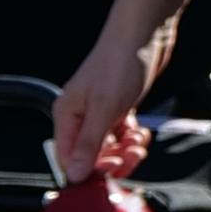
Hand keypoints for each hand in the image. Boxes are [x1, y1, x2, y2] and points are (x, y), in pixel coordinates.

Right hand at [50, 28, 166, 188]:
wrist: (143, 36)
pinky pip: (120, 136)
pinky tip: (140, 130)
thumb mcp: (105, 110)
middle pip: (91, 156)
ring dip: (126, 150)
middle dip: (115, 160)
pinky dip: (132, 138)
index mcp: (67, 115)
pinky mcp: (116, 109)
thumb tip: (74, 175)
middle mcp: (79, 116)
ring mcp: (98, 113)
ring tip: (138, 138)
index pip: (69, 158)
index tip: (114, 166)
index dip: (91, 169)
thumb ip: (88, 144)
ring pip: (108, 148)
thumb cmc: (119, 64)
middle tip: (133, 152)